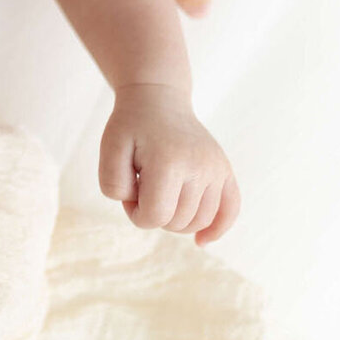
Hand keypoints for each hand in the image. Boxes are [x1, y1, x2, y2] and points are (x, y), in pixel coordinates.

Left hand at [99, 83, 238, 244]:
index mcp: (169, 161)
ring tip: (162, 193)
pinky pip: (231, 210)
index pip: (154, 216)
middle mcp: (199, 166)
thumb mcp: (109, 148)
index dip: (135, 213)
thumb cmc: (131, 126)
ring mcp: (216, 168)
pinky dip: (217, 229)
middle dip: (155, 214)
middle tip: (143, 187)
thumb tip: (145, 211)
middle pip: (178, 222)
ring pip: (200, 221)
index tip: (129, 193)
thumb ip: (113, 184)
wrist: (159, 99)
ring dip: (177, 219)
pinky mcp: (225, 170)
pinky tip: (202, 241)